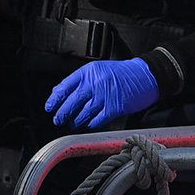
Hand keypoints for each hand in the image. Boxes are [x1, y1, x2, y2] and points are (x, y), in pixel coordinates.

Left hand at [45, 58, 159, 128]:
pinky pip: (98, 119)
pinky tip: (88, 124)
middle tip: (58, 119)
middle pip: (72, 101)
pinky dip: (91, 123)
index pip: (64, 86)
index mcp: (87, 72)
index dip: (55, 99)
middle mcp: (94, 83)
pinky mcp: (115, 107)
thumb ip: (80, 80)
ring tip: (72, 123)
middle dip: (62, 113)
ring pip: (84, 112)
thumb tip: (61, 92)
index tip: (50, 107)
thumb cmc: (121, 73)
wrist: (145, 75)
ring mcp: (105, 96)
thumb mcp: (97, 70)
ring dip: (76, 120)